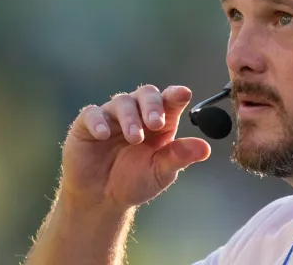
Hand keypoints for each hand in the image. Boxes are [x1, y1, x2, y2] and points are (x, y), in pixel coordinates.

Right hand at [60, 85, 210, 209]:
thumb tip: (205, 149)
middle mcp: (137, 113)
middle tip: (156, 123)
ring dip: (130, 117)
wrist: (102, 199)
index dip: (176, 95)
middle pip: (146, 93)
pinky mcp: (87, 125)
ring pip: (122, 102)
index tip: (183, 94)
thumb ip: (179, 157)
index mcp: (160, 121)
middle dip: (153, 105)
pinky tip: (104, 134)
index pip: (170, 100)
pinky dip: (98, 121)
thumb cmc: (135, 181)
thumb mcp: (160, 172)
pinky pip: (92, 114)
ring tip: (134, 138)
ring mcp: (112, 117)